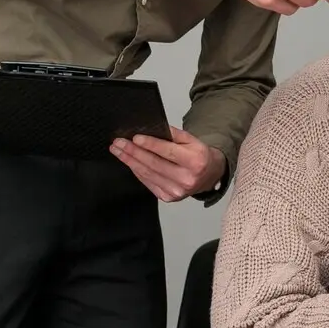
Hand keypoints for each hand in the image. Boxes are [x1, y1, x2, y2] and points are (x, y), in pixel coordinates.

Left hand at [111, 126, 226, 201]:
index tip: (134, 138)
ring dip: (130, 161)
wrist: (210, 175)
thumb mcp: (193, 140)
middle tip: (119, 143)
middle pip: (154, 164)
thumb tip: (151, 130)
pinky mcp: (168, 197)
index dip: (150, 144)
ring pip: (148, 174)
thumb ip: (174, 134)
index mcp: (195, 161)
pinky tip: (130, 162)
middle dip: (133, 152)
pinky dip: (137, 171)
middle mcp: (187, 178)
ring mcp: (177, 191)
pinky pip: (148, 183)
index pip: (168, 152)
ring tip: (118, 151)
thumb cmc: (199, 156)